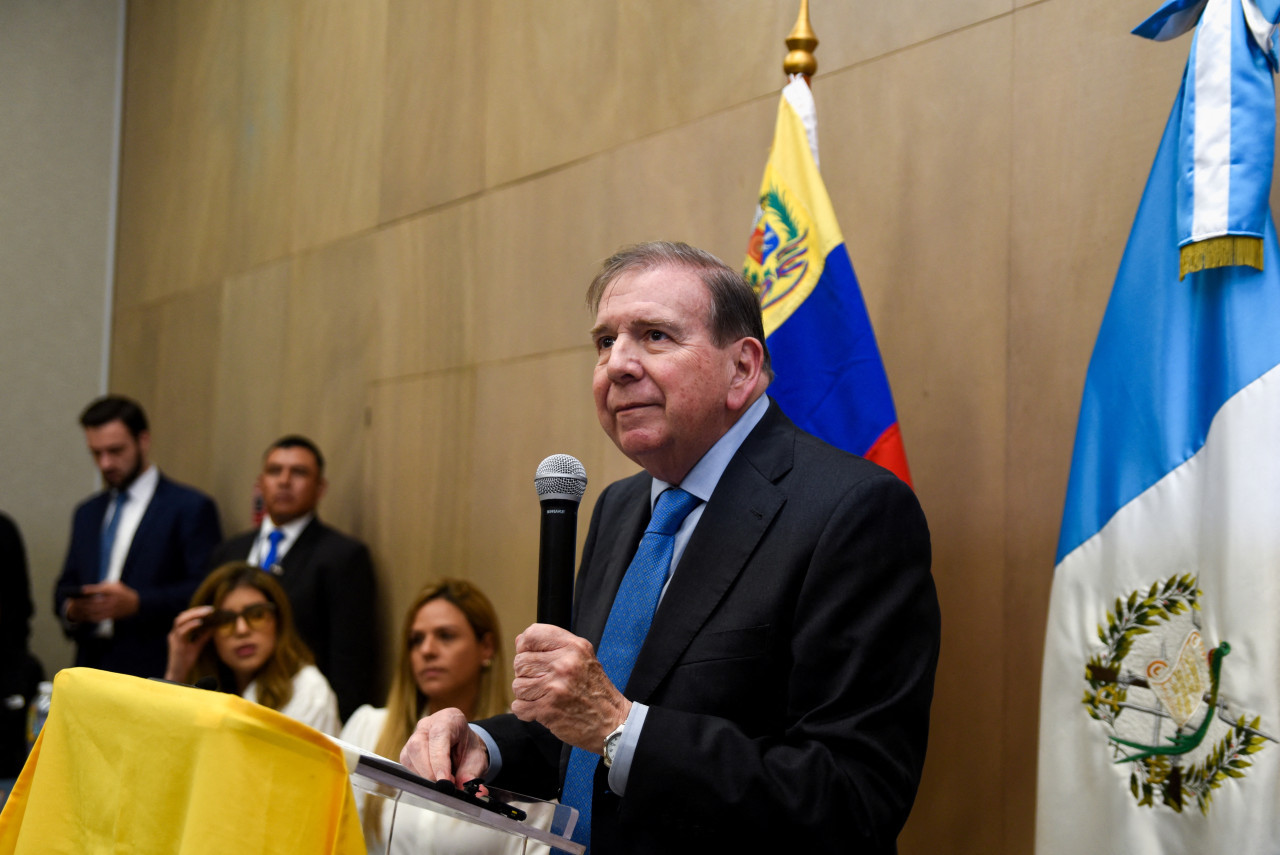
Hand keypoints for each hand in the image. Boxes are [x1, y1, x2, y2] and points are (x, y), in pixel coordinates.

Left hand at [73, 581, 140, 621]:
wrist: (136, 604)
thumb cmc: (124, 592)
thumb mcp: (116, 585)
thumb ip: (104, 585)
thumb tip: (90, 589)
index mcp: (113, 591)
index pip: (99, 590)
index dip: (89, 590)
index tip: (81, 591)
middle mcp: (112, 600)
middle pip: (94, 602)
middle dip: (83, 602)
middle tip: (75, 601)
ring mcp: (112, 609)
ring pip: (94, 611)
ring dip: (85, 610)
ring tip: (78, 609)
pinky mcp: (111, 616)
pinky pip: (98, 617)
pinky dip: (90, 616)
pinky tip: (85, 615)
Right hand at [165, 605, 214, 682]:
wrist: (178, 674)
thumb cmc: (186, 661)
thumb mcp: (197, 646)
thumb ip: (204, 636)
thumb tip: (215, 626)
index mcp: (178, 633)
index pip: (185, 617)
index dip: (196, 611)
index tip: (209, 609)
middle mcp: (174, 634)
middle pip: (181, 616)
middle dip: (196, 610)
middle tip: (210, 609)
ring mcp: (173, 638)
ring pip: (180, 621)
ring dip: (194, 614)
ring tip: (207, 612)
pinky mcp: (176, 645)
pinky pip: (182, 632)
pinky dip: (191, 625)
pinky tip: (200, 622)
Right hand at [400, 708, 490, 786]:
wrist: (463, 747)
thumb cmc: (468, 749)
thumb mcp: (477, 760)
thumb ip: (470, 774)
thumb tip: (462, 788)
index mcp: (448, 719)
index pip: (438, 735)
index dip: (439, 760)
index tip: (444, 780)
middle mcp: (428, 725)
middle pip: (418, 746)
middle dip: (429, 771)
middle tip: (444, 785)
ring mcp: (414, 736)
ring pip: (409, 756)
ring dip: (423, 775)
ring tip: (440, 783)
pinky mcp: (407, 751)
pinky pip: (406, 765)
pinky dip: (418, 776)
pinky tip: (431, 780)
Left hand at [510, 623, 630, 753]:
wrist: (611, 723)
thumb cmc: (595, 690)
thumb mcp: (582, 657)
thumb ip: (554, 646)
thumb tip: (520, 641)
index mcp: (574, 647)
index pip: (532, 635)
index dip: (526, 647)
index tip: (533, 657)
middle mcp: (564, 664)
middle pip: (520, 662)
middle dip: (528, 675)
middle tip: (546, 683)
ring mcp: (555, 687)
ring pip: (518, 685)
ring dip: (528, 694)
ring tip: (546, 697)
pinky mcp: (547, 709)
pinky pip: (518, 706)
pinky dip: (527, 711)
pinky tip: (543, 709)